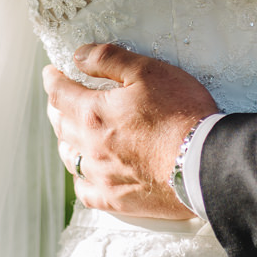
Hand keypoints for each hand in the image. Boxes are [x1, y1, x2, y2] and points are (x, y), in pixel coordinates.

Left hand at [43, 43, 218, 219]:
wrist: (205, 163)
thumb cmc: (181, 113)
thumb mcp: (148, 71)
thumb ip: (109, 59)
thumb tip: (78, 56)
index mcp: (94, 113)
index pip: (60, 94)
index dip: (52, 80)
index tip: (51, 73)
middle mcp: (91, 147)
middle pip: (61, 125)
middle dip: (56, 108)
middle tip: (58, 99)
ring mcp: (103, 176)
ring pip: (70, 158)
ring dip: (65, 141)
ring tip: (68, 133)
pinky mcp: (118, 200)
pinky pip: (86, 191)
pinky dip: (81, 178)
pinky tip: (85, 173)